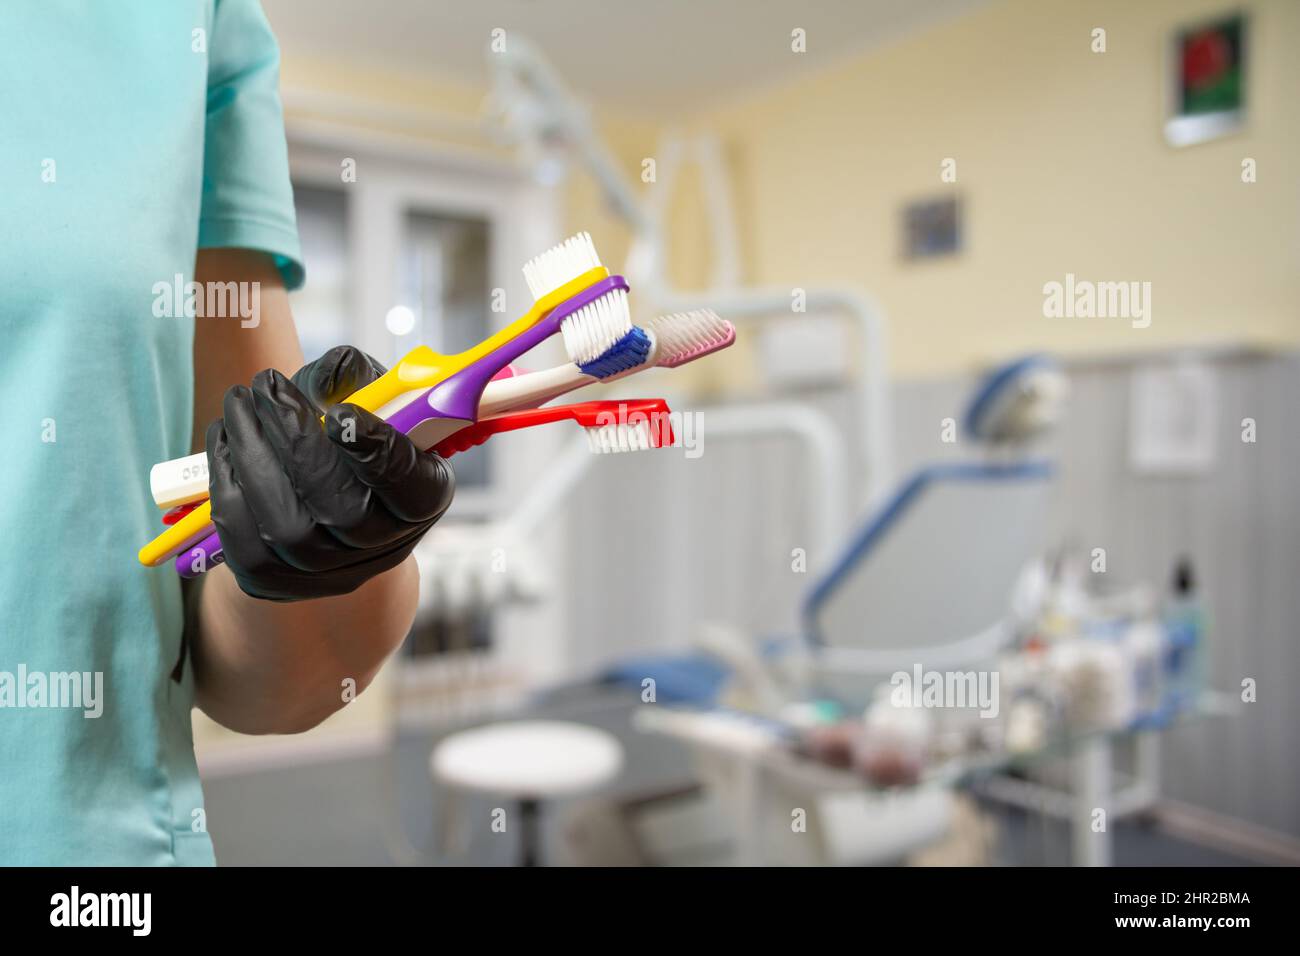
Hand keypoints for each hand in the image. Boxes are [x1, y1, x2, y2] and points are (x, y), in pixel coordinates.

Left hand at [207, 346, 454, 600]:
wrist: (319, 480)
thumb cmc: (348, 422)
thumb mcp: (361, 390)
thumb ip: (349, 375)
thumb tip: (325, 380)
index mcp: (424, 495)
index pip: (410, 487)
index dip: (378, 454)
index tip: (339, 415)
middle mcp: (385, 545)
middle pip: (342, 512)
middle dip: (294, 445)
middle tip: (260, 386)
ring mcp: (332, 574)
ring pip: (287, 531)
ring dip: (251, 460)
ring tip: (236, 407)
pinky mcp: (280, 584)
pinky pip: (244, 547)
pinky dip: (225, 490)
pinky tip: (224, 444)